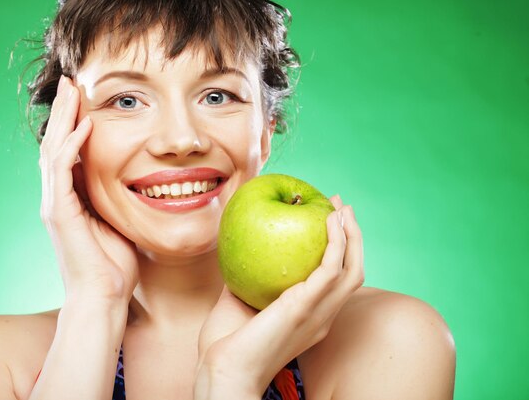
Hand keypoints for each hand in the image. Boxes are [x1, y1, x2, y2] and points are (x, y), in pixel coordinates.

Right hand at [39, 75, 138, 302]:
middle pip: (56, 143)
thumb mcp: (120, 221)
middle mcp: (57, 197)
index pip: (69, 151)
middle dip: (65, 111)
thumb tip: (140, 180)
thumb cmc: (115, 265)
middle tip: (72, 82)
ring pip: (53, 150)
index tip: (86, 97)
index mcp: (71, 198)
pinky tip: (83, 125)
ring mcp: (55, 204)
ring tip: (72, 90)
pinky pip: (62, 171)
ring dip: (64, 118)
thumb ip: (119, 199)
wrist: (104, 298)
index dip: (74, 123)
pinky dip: (71, 145)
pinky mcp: (58, 213)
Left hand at [196, 195, 363, 396]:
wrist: (225, 370)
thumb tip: (240, 253)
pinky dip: (336, 242)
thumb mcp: (240, 303)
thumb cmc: (227, 344)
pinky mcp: (306, 307)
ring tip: (341, 208)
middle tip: (342, 208)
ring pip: (352, 270)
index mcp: (311, 318)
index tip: (330, 223)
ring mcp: (318, 313)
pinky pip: (331, 269)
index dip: (340, 252)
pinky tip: (327, 220)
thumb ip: (247, 280)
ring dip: (351, 236)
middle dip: (353, 238)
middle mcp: (322, 317)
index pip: (337, 283)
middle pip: (353, 272)